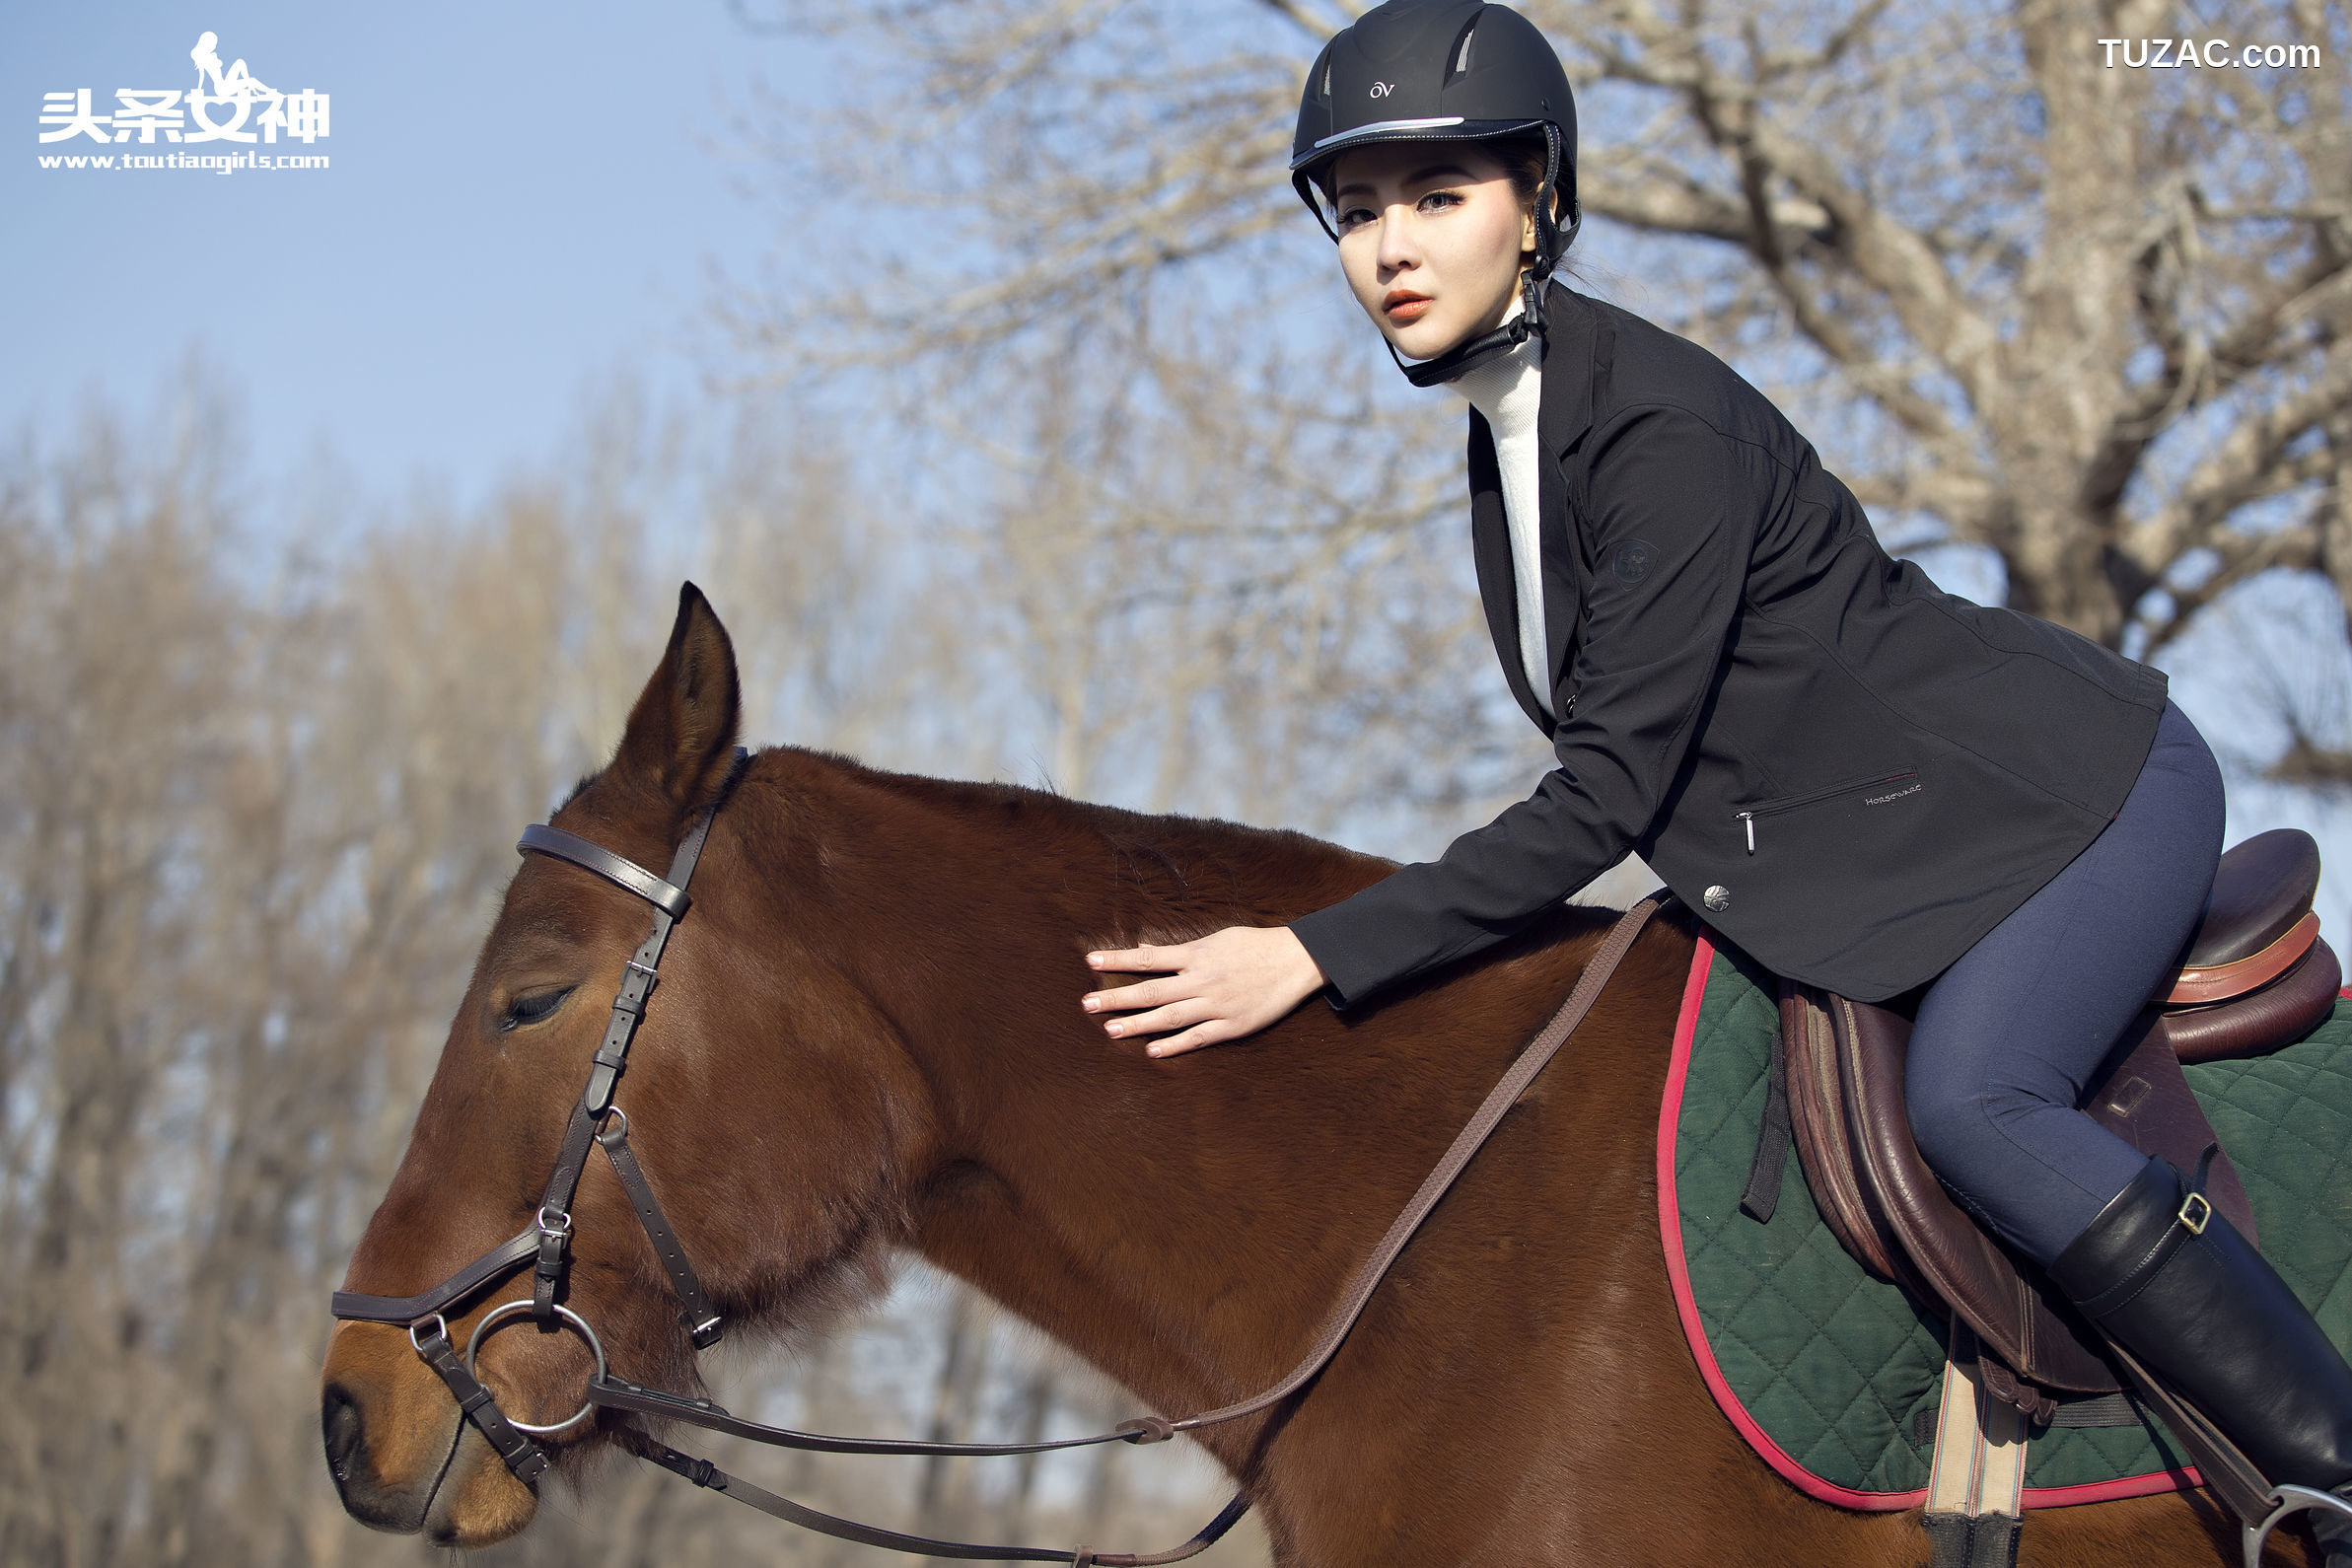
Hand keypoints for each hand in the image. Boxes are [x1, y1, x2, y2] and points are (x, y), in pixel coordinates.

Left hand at [1082, 926, 1327, 1057]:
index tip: (1090, 962)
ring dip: (1138, 1024)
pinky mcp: (1231, 1025)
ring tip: (1111, 1030)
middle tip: (1087, 1005)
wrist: (1295, 960)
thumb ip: (1180, 949)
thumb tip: (1145, 950)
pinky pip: (1198, 1037)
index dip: (1118, 959)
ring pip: (1170, 1016)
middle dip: (1117, 997)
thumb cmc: (1254, 946)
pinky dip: (1175, 1045)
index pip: (1148, 957)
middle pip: (1151, 990)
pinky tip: (1153, 1051)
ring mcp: (1216, 1004)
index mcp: (1196, 954)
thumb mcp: (1216, 938)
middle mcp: (1201, 979)